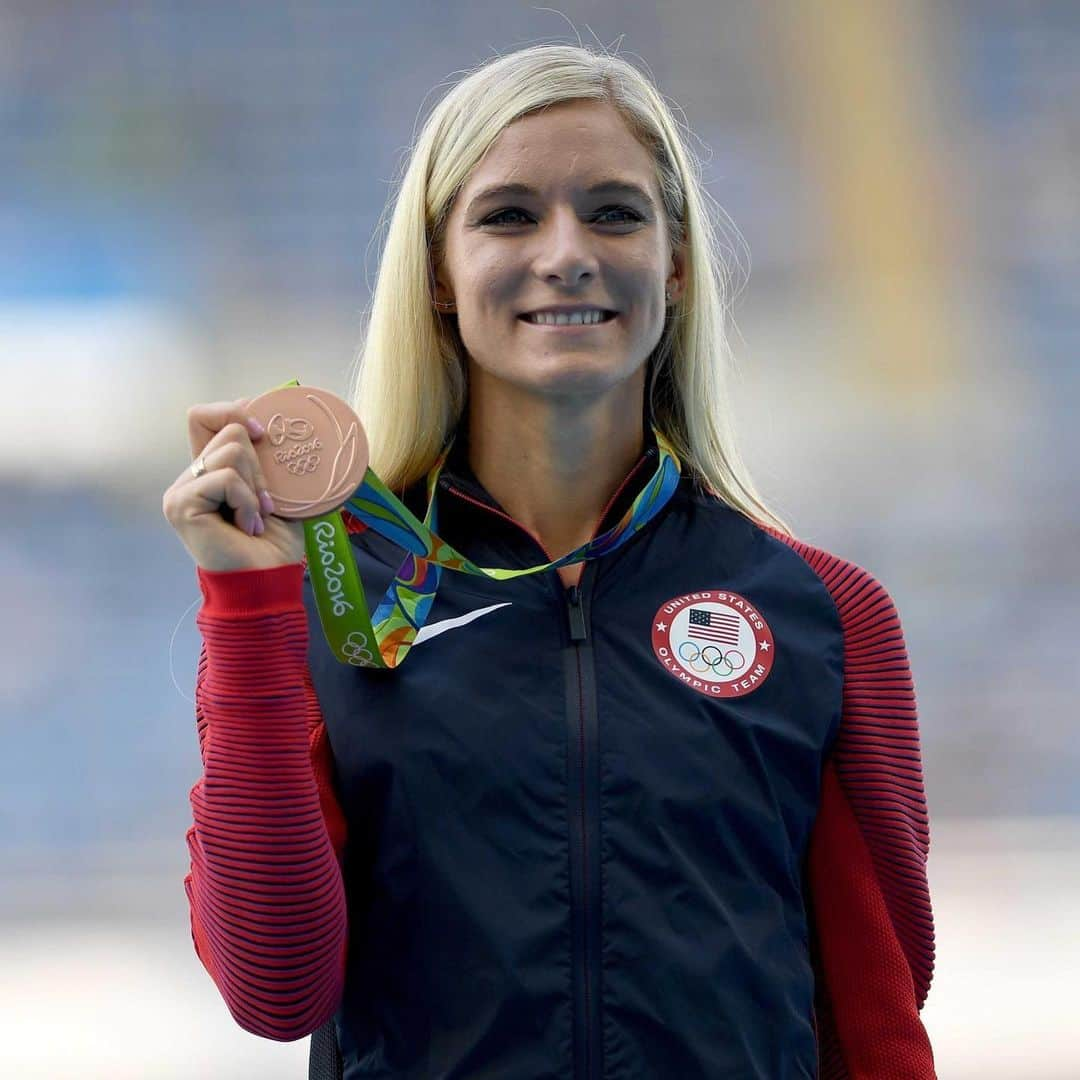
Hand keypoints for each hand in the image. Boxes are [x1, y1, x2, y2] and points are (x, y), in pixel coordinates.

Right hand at [162, 397, 305, 571]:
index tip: (263, 433)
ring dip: (255, 486)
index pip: (203, 416)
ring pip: (229, 451)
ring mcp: (180, 490)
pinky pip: (225, 477)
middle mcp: (189, 478)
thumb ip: (263, 457)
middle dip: (259, 466)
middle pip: (228, 431)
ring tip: (255, 518)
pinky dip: (246, 500)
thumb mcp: (276, 489)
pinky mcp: (181, 503)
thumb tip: (264, 418)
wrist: (268, 580)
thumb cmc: (274, 543)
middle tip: (263, 504)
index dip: (233, 411)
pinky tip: (246, 527)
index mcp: (208, 471)